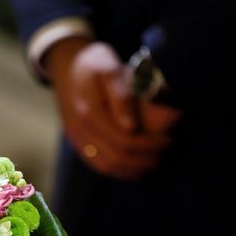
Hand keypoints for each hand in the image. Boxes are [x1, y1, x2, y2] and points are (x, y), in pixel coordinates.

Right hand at [45, 39, 173, 179]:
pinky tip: (135, 168)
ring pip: (107, 166)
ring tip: (154, 162)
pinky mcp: (77, 143)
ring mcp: (76, 138)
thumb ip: (122, 96)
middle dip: (145, 158)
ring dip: (133, 168)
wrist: (67, 66)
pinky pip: (97, 165)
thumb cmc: (96, 64)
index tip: (168, 139)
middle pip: (117, 156)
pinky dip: (119, 171)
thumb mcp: (111, 70)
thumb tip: (131, 128)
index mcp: (89, 111)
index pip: (124, 140)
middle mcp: (80, 129)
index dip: (149, 144)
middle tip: (165, 150)